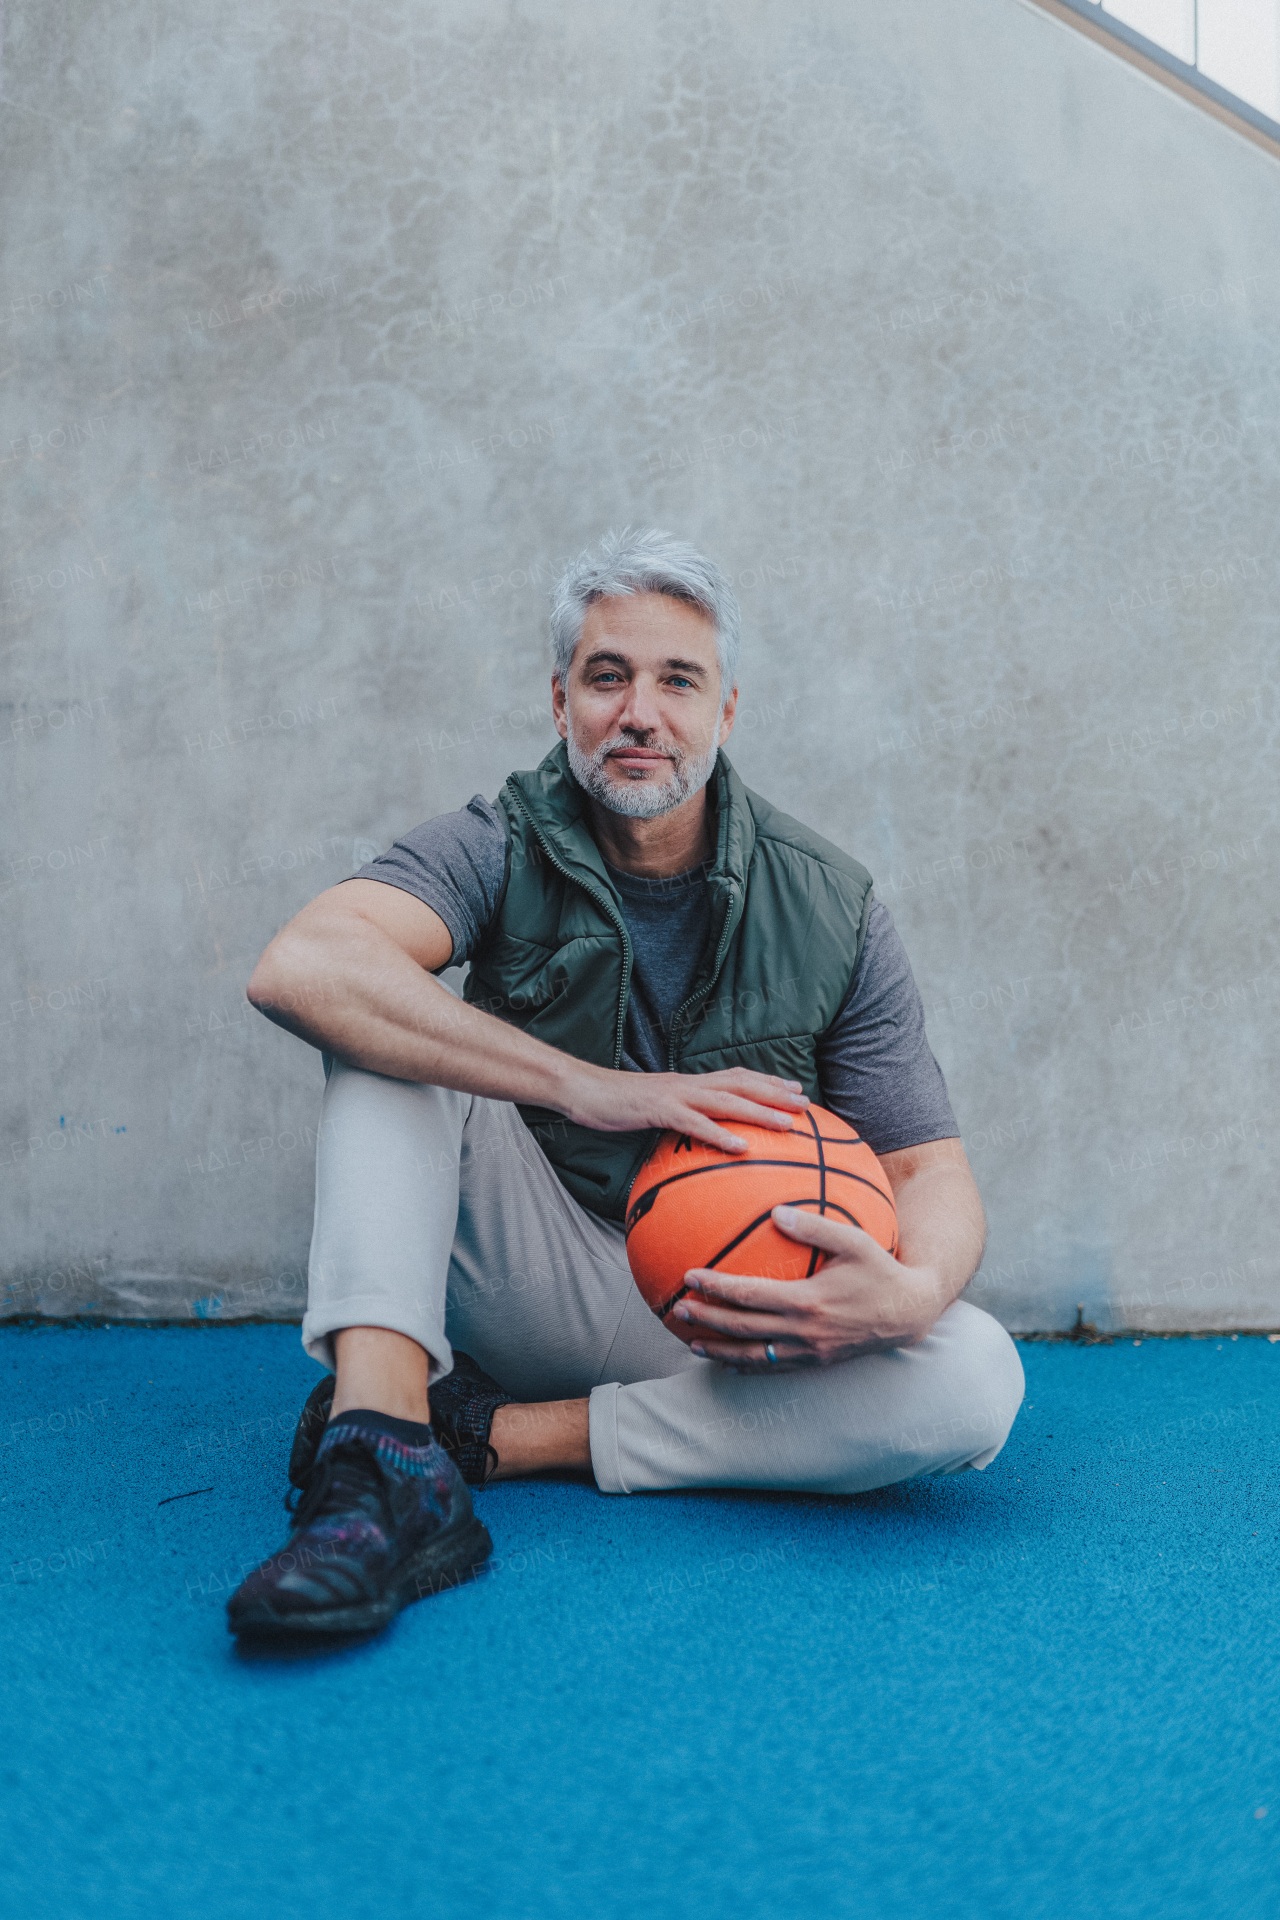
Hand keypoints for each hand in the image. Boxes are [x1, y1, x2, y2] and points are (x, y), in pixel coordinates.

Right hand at [566, 1064, 809, 1152]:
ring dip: (760, 1112)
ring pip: (726, 1100)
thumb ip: (676, 1116)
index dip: (767, 1082)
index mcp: (688, 1082)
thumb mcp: (651, 1109)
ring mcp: (674, 1094)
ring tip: (787, 1125)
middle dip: (775, 1093)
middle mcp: (688, 1083)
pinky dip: (721, 1135)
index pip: (735, 1077)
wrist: (582, 1090)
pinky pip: (695, 1123)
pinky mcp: (658, 1110)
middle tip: (805, 1105)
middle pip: (740, 1083)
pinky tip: (742, 1148)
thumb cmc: (615, 1104)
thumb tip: (693, 1133)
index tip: (795, 1090)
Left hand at [665, 1207, 946, 1369]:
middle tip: (678, 1310)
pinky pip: (774, 1369)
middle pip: (742, 1328)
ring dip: (720, 1349)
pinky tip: (730, 1362)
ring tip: (693, 1342)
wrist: (908, 1314)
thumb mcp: (854, 1241)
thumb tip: (775, 1211)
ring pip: (753, 1356)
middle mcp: (804, 1331)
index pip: (750, 1295)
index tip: (690, 1276)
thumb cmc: (880, 1270)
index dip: (716, 1287)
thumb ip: (814, 1227)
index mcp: (808, 1301)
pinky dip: (747, 1367)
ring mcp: (809, 1352)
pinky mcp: (816, 1364)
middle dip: (706, 1320)